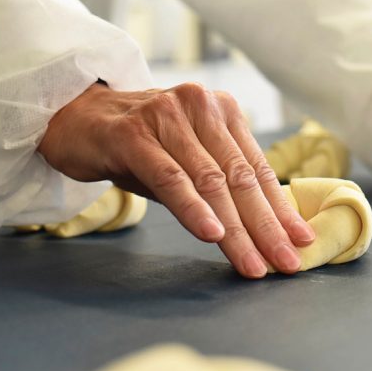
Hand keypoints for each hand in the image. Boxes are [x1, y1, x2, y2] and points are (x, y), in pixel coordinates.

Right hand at [38, 83, 316, 277]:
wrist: (71, 118)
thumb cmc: (133, 145)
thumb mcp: (182, 161)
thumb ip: (218, 184)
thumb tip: (262, 228)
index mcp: (221, 110)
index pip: (258, 169)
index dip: (281, 209)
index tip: (301, 244)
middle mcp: (199, 106)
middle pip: (240, 178)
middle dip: (266, 227)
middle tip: (284, 264)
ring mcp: (166, 116)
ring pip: (210, 182)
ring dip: (235, 229)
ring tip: (252, 263)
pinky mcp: (132, 134)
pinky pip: (170, 178)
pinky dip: (193, 209)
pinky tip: (211, 235)